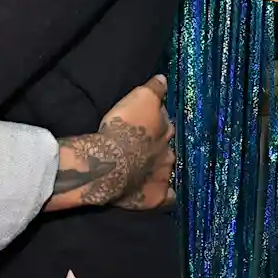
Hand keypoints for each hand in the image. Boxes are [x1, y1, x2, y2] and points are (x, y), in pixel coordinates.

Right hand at [98, 75, 175, 209]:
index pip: (164, 122)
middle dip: (159, 147)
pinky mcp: (155, 197)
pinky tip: (160, 194)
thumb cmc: (123, 127)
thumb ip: (154, 89)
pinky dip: (165, 195)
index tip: (145, 122)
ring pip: (168, 171)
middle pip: (167, 148)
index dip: (155, 122)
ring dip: (160, 169)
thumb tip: (164, 79)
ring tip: (148, 169)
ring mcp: (163, 176)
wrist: (110, 162)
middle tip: (145, 147)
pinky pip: (167, 197)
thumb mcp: (140, 97)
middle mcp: (168, 153)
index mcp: (165, 129)